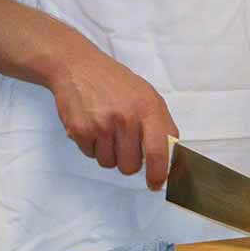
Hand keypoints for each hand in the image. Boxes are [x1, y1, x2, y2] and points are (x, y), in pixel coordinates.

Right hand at [45, 42, 180, 189]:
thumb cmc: (116, 83)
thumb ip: (161, 126)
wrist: (78, 66)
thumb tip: (171, 160)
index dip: (158, 174)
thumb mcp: (147, 97)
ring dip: (108, 153)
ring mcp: (101, 125)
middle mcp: (125, 118)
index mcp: (148, 108)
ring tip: (106, 129)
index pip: (158, 152)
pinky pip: (90, 155)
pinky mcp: (79, 130)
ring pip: (109, 164)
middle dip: (127, 160)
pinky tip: (92, 125)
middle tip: (123, 142)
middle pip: (130, 166)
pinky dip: (92, 146)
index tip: (155, 183)